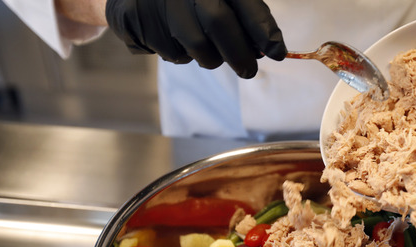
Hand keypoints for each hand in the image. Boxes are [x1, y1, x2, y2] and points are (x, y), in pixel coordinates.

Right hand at [106, 0, 286, 77]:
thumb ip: (241, 17)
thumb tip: (266, 49)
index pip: (244, 2)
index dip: (263, 29)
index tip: (277, 52)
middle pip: (218, 23)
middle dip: (239, 55)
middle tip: (249, 71)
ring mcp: (159, 1)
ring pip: (196, 44)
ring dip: (209, 57)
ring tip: (208, 49)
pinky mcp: (138, 17)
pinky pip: (171, 51)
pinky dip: (181, 54)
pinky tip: (177, 39)